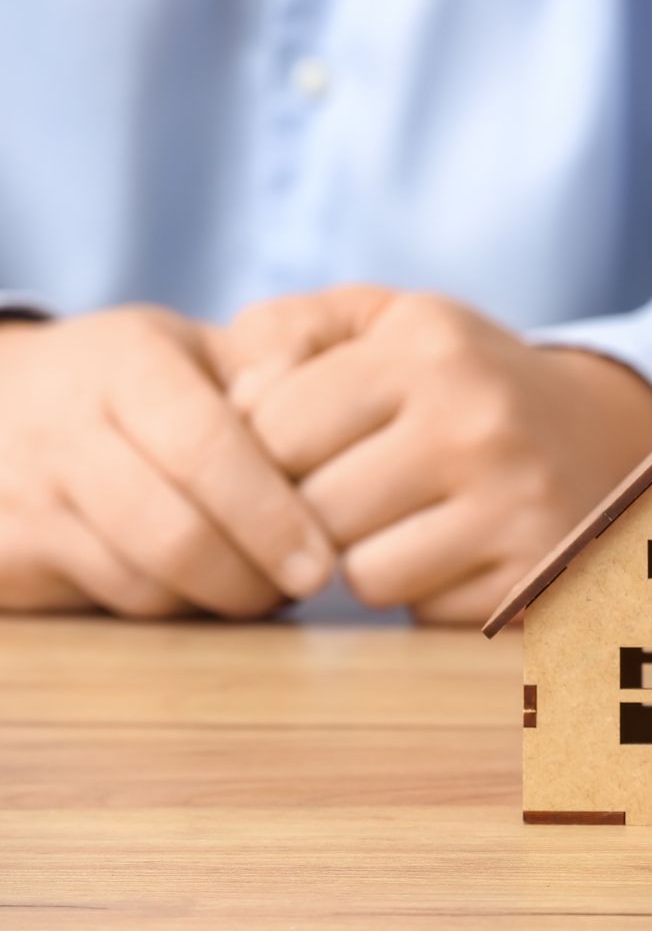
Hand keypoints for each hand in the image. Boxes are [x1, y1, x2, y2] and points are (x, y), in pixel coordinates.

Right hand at [0, 308, 333, 618]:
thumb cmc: (130, 378)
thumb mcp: (193, 346)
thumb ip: (266, 366)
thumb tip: (313, 402)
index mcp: (123, 364)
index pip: (204, 449)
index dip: (269, 516)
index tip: (320, 562)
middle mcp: (61, 429)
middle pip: (173, 533)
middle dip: (251, 576)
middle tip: (305, 585)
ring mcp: (21, 498)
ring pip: (141, 582)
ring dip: (215, 598)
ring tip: (263, 582)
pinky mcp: (2, 556)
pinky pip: (103, 604)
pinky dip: (166, 607)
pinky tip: (200, 585)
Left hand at [224, 288, 651, 623]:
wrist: (603, 434)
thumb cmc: (457, 381)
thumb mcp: (382, 324)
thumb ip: (283, 334)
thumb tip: (234, 406)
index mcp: (430, 345)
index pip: (272, 424)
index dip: (265, 453)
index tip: (302, 450)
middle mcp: (479, 418)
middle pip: (309, 508)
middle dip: (311, 512)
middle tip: (352, 491)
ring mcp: (516, 502)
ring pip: (360, 573)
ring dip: (364, 559)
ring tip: (406, 521)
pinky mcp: (537, 575)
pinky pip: (421, 613)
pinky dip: (424, 592)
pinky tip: (456, 554)